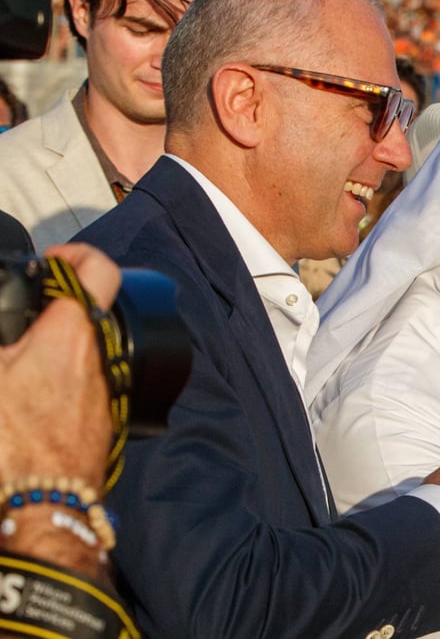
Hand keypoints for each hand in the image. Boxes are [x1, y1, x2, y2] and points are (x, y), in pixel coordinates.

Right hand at [0, 244, 120, 486]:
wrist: (42, 511)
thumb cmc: (12, 445)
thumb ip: (0, 338)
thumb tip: (5, 336)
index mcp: (72, 335)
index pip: (99, 270)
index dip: (76, 253)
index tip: (50, 261)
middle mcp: (99, 359)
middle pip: (85, 316)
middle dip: (50, 312)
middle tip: (19, 319)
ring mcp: (103, 393)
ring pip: (82, 354)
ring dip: (50, 351)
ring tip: (15, 362)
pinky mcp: (99, 423)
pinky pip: (79, 388)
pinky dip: (54, 384)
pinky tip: (26, 401)